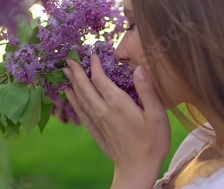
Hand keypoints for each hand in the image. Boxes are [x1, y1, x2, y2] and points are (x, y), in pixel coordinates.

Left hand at [63, 54, 170, 186]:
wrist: (137, 170)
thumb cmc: (152, 143)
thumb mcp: (157, 115)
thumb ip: (147, 91)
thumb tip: (139, 68)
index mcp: (118, 104)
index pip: (101, 79)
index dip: (95, 65)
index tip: (92, 53)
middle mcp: (103, 110)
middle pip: (85, 87)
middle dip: (77, 72)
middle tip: (69, 59)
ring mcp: (98, 122)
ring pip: (80, 98)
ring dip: (72, 83)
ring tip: (65, 72)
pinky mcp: (97, 131)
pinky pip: (80, 112)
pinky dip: (73, 101)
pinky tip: (69, 95)